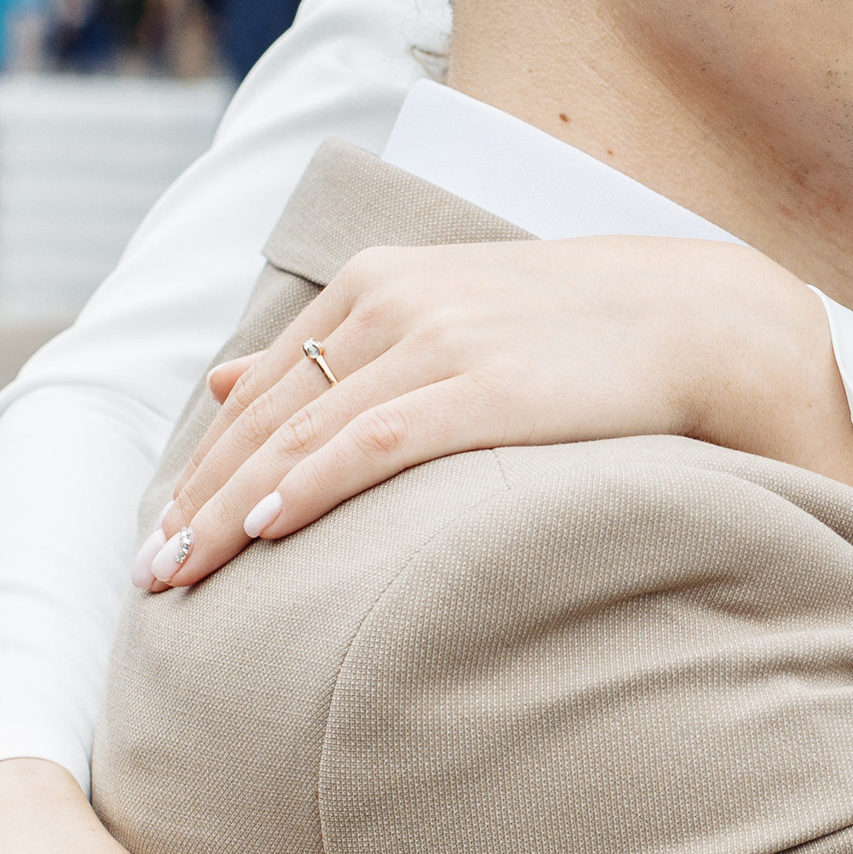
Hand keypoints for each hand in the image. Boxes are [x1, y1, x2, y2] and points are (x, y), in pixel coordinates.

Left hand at [140, 232, 852, 592]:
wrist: (703, 315)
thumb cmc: (581, 332)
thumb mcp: (446, 312)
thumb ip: (338, 343)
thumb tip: (224, 375)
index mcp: (380, 279)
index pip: (264, 383)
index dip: (206, 460)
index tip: (166, 528)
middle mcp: (394, 300)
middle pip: (266, 413)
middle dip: (198, 498)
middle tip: (149, 572)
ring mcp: (437, 338)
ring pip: (301, 433)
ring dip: (229, 509)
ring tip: (181, 574)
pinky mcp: (482, 384)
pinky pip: (369, 442)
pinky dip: (305, 486)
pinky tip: (263, 532)